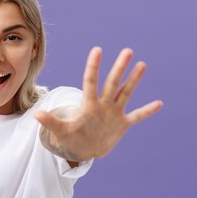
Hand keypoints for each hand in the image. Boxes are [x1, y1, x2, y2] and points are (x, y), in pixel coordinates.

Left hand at [34, 47, 162, 159]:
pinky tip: (159, 103)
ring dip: (134, 80)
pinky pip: (137, 116)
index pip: (91, 82)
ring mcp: (114, 113)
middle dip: (119, 68)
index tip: (97, 49)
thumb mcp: (62, 132)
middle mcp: (103, 104)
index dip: (93, 67)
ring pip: (126, 93)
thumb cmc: (72, 137)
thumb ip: (51, 123)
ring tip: (142, 64)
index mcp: (89, 105)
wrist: (84, 148)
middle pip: (112, 83)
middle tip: (127, 51)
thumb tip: (36, 114)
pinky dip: (147, 111)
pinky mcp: (122, 123)